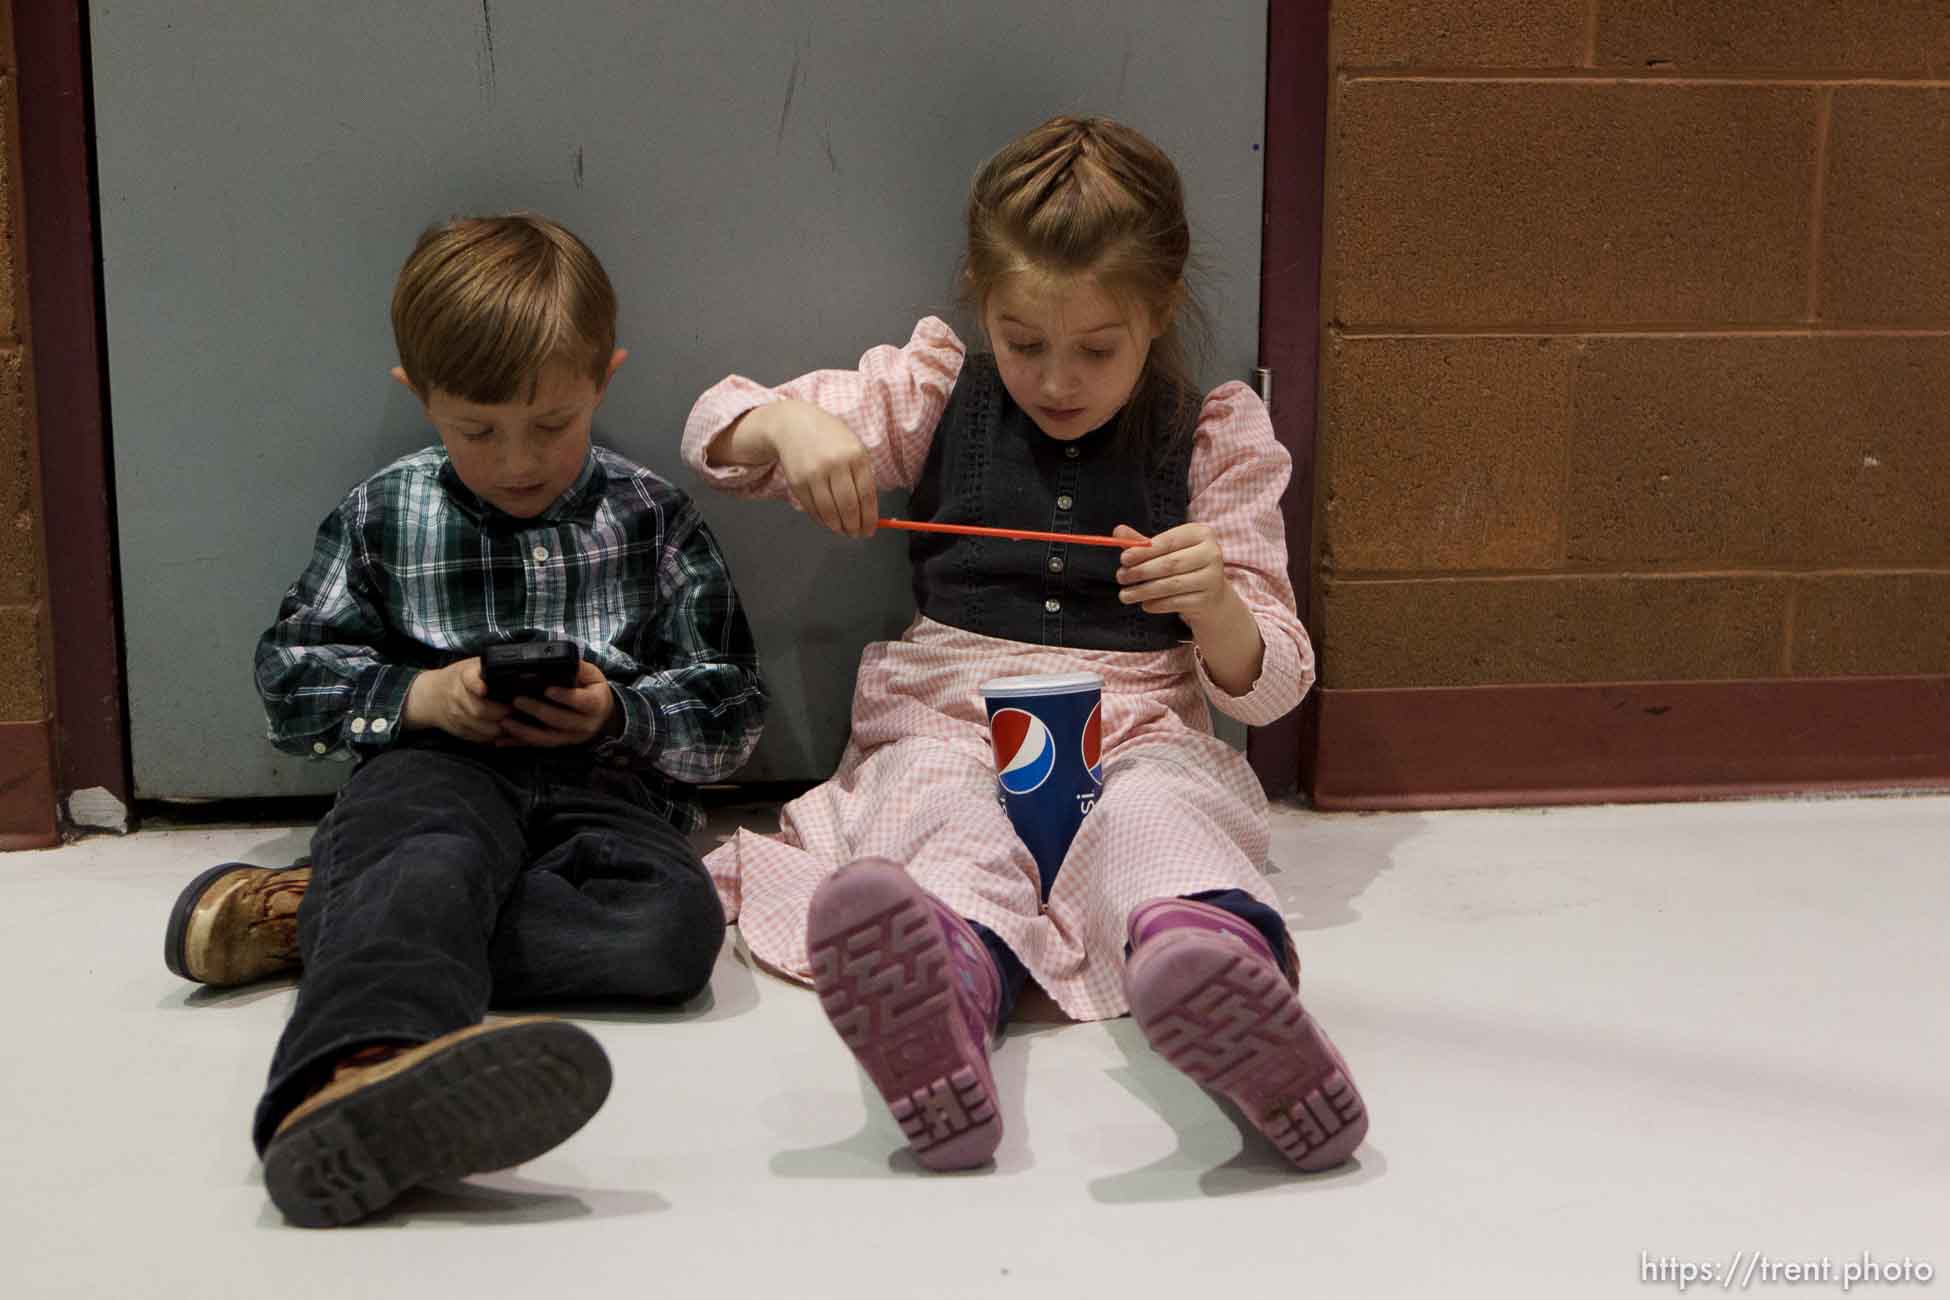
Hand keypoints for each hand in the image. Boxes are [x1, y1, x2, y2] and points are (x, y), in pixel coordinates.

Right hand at [401, 659, 511, 742]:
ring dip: (501, 727)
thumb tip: (516, 673)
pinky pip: (480, 737)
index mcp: (463, 676)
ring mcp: (457, 715)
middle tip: (514, 710)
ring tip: (513, 721)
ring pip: (483, 727)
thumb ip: (490, 668)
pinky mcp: (459, 730)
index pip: (469, 679)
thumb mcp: (472, 665)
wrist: (432, 695)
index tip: (484, 689)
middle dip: (502, 712)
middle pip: (480, 709)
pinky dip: (494, 736)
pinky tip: (503, 730)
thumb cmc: (459, 678)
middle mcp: (457, 696)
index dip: (477, 684)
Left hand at [496, 659, 616, 747]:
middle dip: (537, 711)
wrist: (601, 714)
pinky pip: (538, 745)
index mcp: (596, 705)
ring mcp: (572, 737)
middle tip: (517, 700)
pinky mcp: (559, 744)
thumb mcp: (593, 676)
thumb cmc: (593, 690)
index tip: (547, 689)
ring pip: (548, 738)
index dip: (565, 697)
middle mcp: (586, 725)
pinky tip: (503, 739)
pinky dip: (520, 742)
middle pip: (560, 720)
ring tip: (506, 721)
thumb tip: (564, 659)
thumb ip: (579, 668)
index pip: (582, 702)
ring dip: (525, 731)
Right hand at [750, 400, 878, 537]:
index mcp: (856, 455)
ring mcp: (814, 474)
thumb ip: (863, 475)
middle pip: (849, 507)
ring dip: (839, 527)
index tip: (871, 529)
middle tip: (857, 534)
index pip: (867, 495)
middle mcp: (835, 464)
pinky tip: (829, 522)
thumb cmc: (829, 437)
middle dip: (855, 526)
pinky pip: (813, 509)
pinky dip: (822, 520)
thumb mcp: (853, 447)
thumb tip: (870, 510)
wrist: (794, 424)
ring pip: (830, 512)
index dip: (870, 518)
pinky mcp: (798, 482)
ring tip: (844, 530)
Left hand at [1113, 523, 1238, 626]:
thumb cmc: (1185, 566)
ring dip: (1144, 591)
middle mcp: (1212, 553)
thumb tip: (1118, 531)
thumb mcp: (1167, 550)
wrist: (1211, 594)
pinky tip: (1145, 604)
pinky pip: (1176, 602)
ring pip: (1171, 585)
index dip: (1144, 550)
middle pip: (1170, 563)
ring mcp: (1212, 578)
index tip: (1123, 559)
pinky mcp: (1207, 600)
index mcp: (1201, 534)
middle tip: (1121, 577)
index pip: (1168, 541)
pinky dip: (1157, 604)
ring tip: (1125, 595)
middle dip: (1141, 571)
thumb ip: (1143, 542)